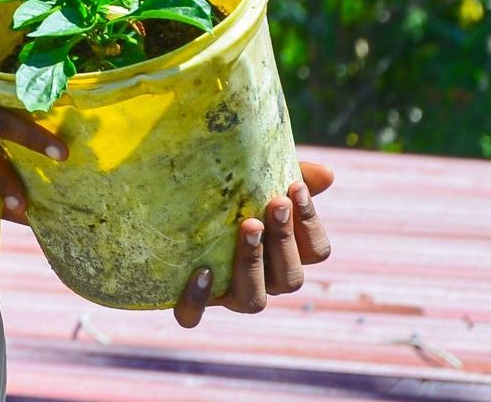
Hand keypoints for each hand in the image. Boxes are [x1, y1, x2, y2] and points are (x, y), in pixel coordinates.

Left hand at [173, 162, 334, 326]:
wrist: (163, 209)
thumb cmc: (224, 195)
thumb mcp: (256, 179)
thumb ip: (291, 174)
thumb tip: (327, 174)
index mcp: (283, 254)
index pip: (315, 252)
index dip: (309, 223)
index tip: (294, 187)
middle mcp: (262, 280)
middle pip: (290, 278)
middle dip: (285, 239)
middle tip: (274, 203)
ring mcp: (226, 295)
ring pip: (254, 300)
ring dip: (253, 263)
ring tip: (247, 227)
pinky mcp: (188, 303)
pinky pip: (193, 315)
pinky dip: (197, 299)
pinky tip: (201, 270)